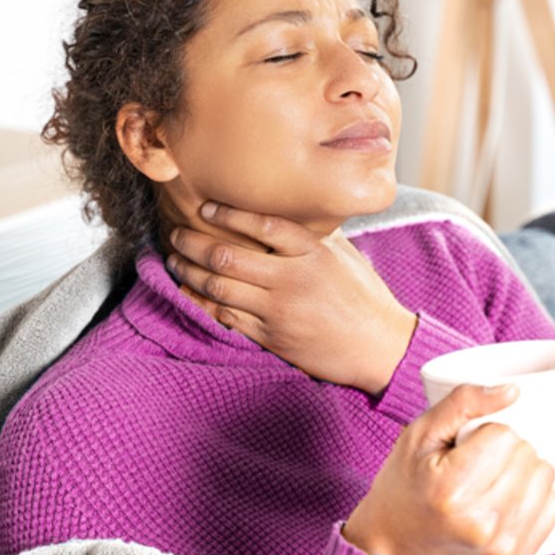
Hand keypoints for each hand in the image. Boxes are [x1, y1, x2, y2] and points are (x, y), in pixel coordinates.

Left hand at [165, 201, 417, 393]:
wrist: (378, 347)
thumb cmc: (365, 298)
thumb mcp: (345, 256)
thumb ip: (315, 235)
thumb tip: (289, 210)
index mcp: (313, 253)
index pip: (263, 225)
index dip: (228, 214)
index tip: (206, 207)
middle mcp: (293, 279)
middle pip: (228, 256)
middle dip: (193, 243)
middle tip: (177, 234)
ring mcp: (279, 310)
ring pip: (219, 287)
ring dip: (189, 271)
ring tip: (175, 260)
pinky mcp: (272, 336)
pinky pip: (226, 317)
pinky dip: (202, 302)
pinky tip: (188, 291)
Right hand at [342, 384, 554, 554]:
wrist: (398, 541)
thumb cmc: (408, 481)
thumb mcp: (421, 433)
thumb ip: (464, 402)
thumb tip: (514, 391)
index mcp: (451, 491)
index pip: (504, 436)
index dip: (487, 433)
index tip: (466, 448)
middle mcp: (480, 523)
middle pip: (528, 455)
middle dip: (508, 450)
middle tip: (478, 464)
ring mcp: (502, 546)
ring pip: (546, 476)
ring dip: (525, 470)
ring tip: (493, 480)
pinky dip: (537, 495)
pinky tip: (509, 499)